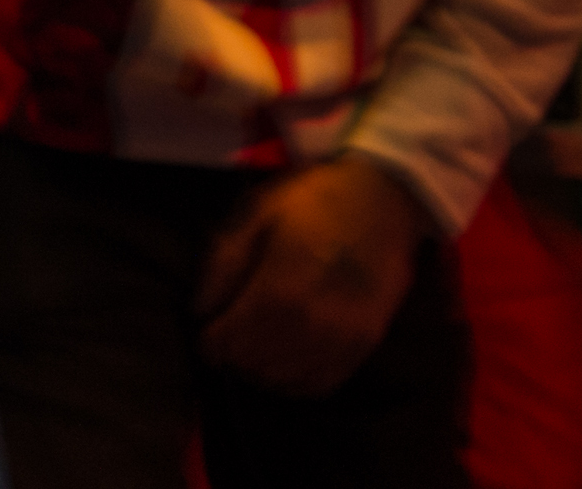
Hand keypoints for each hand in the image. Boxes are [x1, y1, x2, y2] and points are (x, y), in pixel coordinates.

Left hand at [195, 154, 427, 396]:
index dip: (211, 343)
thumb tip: (201, 308)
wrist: (380, 199)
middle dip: (232, 355)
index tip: (205, 334)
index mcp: (279, 288)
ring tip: (250, 351)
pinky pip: (323, 383)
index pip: (231, 340)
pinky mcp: (365, 343)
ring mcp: (342, 338)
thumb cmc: (310, 202)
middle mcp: (312, 322)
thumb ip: (224, 263)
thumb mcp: (256, 216)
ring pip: (287, 379)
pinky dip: (296, 381)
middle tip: (224, 340)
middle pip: (256, 363)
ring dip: (261, 371)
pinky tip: (284, 364)